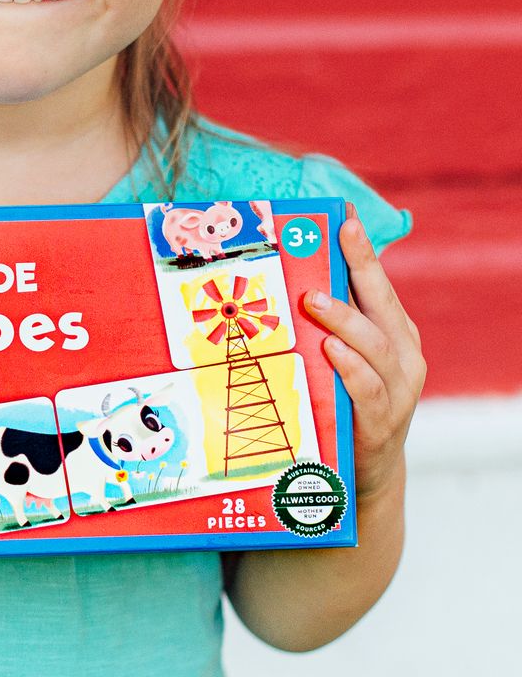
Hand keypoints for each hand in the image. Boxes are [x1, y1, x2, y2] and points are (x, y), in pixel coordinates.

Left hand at [304, 203, 425, 501]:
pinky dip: (351, 369)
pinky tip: (331, 352)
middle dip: (359, 269)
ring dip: (344, 320)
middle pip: (382, 304)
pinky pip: (368, 389)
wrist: (367, 471)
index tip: (343, 216)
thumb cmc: (345, 400)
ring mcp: (398, 389)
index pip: (377, 283)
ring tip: (315, 301)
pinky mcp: (382, 421)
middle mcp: (402, 354)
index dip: (362, 249)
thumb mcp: (340, 355)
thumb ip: (324, 321)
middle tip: (334, 240)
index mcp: (393, 331)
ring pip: (376, 346)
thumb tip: (283, 277)